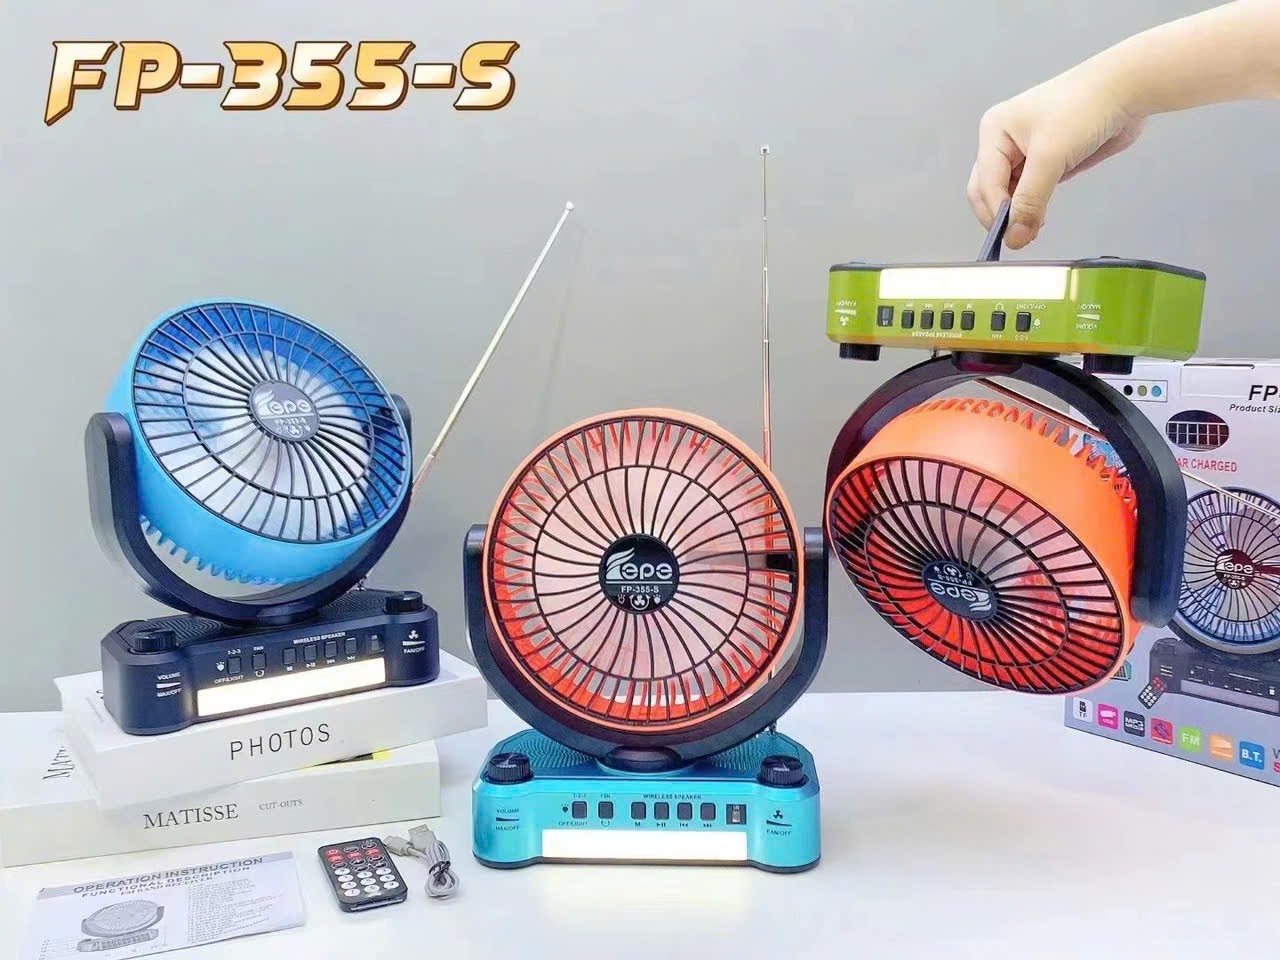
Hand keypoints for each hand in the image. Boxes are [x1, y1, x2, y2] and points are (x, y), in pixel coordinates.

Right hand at [967, 63, 1145, 248]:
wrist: (1126, 90)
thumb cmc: (1085, 106)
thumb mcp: (1051, 155)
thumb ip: (1031, 199)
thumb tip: (1015, 236)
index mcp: (995, 131)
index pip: (985, 183)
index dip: (997, 212)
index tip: (1013, 236)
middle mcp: (1003, 142)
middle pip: (987, 191)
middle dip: (1001, 215)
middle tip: (1020, 236)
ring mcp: (1023, 153)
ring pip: (1006, 194)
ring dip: (1017, 214)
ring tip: (1033, 229)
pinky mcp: (1044, 162)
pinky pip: (1027, 192)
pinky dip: (1031, 208)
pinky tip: (1039, 218)